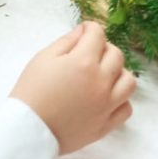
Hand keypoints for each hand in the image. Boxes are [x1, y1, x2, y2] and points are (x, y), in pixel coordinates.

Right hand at [11, 22, 135, 154]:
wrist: (28, 130)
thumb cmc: (31, 91)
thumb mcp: (43, 58)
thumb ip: (66, 41)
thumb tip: (83, 31)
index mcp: (83, 62)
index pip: (98, 34)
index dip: (90, 28)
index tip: (84, 32)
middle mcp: (101, 81)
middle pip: (117, 54)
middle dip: (103, 48)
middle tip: (89, 53)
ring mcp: (107, 105)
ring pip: (129, 80)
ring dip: (118, 73)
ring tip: (102, 75)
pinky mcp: (106, 125)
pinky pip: (126, 108)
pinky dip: (120, 100)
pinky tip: (105, 97)